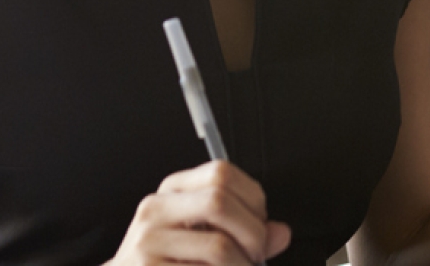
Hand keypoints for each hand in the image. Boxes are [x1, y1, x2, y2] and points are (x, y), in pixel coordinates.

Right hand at [107, 160, 291, 264]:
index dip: (252, 198)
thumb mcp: (199, 239)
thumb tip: (282, 233)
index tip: (262, 224)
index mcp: (171, 192)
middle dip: (252, 233)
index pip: (221, 173)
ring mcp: (147, 243)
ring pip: (218, 246)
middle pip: (219, 201)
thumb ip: (240, 232)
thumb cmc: (164, 264)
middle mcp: (155, 210)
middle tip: (256, 256)